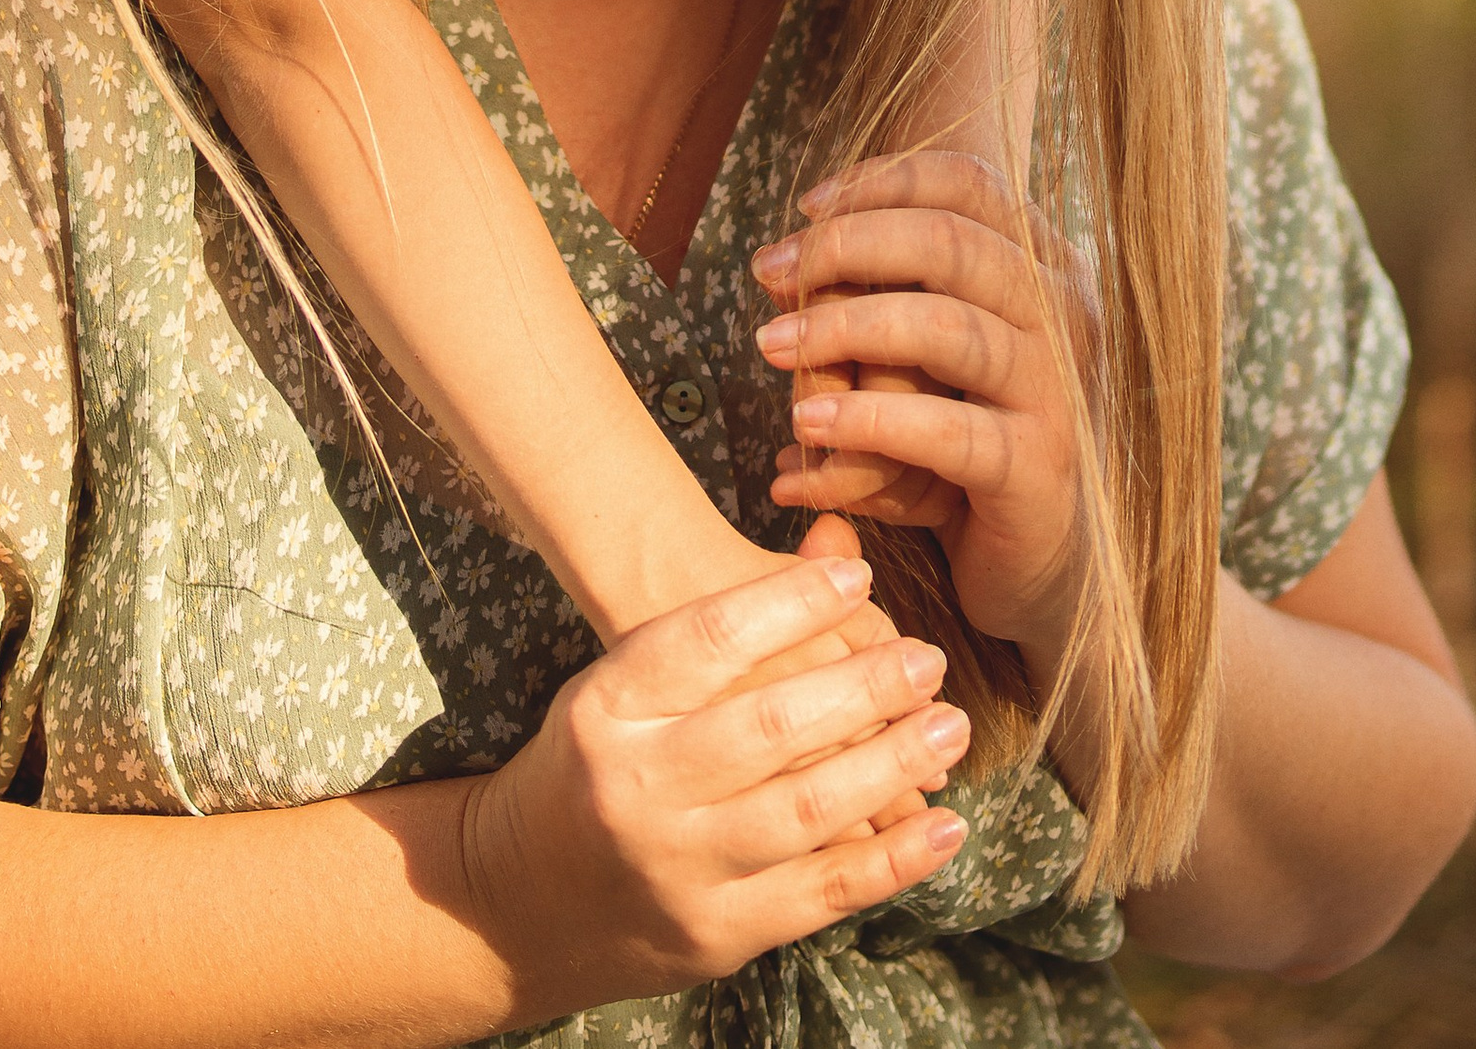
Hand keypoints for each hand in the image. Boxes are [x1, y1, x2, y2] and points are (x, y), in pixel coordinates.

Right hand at [460, 538, 971, 1003]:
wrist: (525, 899)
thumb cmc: (597, 761)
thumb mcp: (621, 684)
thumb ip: (719, 627)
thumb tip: (839, 542)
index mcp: (607, 707)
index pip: (708, 638)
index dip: (792, 602)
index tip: (860, 576)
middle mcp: (638, 786)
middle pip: (767, 724)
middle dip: (862, 686)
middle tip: (927, 657)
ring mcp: (679, 868)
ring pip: (807, 808)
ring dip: (893, 763)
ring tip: (949, 725)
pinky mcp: (719, 934)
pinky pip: (824, 891)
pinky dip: (895, 859)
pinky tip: (946, 824)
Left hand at [751, 154, 1095, 657]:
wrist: (1043, 558)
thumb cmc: (967, 435)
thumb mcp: (925, 354)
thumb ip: (876, 297)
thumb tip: (777, 266)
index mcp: (1044, 265)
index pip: (968, 184)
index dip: (880, 183)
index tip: (805, 209)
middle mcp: (1065, 313)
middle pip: (952, 240)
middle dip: (845, 247)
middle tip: (770, 274)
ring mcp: (1060, 390)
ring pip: (946, 327)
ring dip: (843, 329)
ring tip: (771, 348)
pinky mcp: (1040, 468)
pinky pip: (949, 432)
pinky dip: (868, 423)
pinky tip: (805, 430)